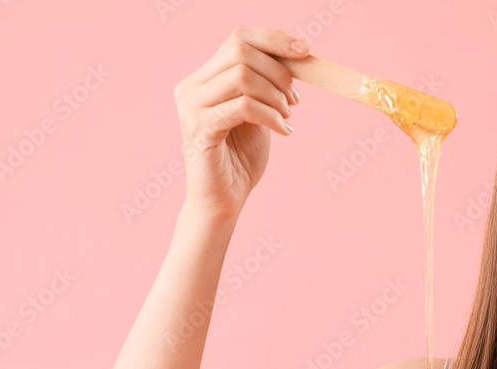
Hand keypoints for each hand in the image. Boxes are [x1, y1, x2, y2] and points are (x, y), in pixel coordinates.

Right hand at [173, 28, 308, 223]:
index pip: (238, 39)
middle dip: (279, 72)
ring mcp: (191, 106)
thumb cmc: (240, 159)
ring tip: (287, 117)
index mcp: (203, 78)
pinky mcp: (199, 128)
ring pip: (243, 75)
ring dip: (276, 95)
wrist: (222, 201)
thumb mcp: (258, 113)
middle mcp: (191, 87)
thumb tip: (296, 56)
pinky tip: (283, 131)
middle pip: (241, 51)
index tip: (305, 51)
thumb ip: (266, 85)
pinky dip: (270, 116)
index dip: (274, 40)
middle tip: (295, 100)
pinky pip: (243, 106)